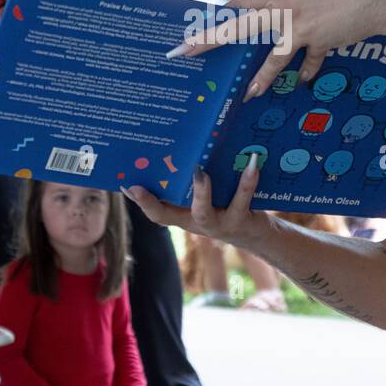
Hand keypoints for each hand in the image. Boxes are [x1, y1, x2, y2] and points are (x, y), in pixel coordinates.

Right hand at [123, 156, 269, 249]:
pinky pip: (242, 200)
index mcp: (186, 215)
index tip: (125, 185)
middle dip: (154, 202)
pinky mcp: (241, 221)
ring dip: (201, 192)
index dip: (141, 202)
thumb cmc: (229, 207)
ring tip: (199, 171)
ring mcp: (218, 224)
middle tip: (139, 184)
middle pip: (169, 217)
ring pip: (204, 213)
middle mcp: (198, 223)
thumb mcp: (210, 197)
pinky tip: (252, 162)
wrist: (260, 235)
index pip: (157, 213)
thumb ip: (193, 182)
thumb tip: (180, 150)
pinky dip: (247, 181)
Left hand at [168, 0, 385, 97]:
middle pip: (242, 31)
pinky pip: (310, 59)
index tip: (190, 33)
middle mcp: (285, 14)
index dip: (213, 19)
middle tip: (186, 54)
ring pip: (275, 59)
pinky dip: (307, 68)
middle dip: (211, 43)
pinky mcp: (322, 43)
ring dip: (262, 78)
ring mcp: (303, 33)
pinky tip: (301, 81)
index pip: (238, 6)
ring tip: (249, 94)